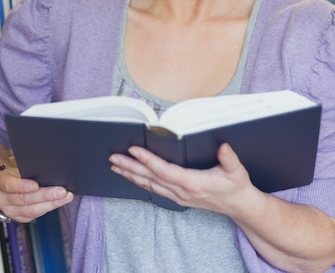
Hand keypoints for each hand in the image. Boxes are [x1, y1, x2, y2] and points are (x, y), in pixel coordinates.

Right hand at [0, 167, 73, 222]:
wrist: (0, 185)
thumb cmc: (11, 173)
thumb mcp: (15, 168)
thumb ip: (27, 170)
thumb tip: (49, 169)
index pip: (10, 185)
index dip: (23, 186)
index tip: (36, 185)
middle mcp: (2, 199)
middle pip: (25, 199)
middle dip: (46, 196)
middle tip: (62, 191)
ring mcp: (9, 211)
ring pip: (31, 210)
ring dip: (51, 204)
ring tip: (65, 197)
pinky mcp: (17, 218)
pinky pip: (34, 216)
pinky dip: (48, 208)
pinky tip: (58, 203)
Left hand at [109, 142, 253, 215]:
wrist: (240, 207)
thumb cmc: (237, 186)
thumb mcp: (237, 171)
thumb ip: (229, 159)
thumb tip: (223, 146)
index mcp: (193, 183)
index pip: (165, 171)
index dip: (148, 160)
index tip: (133, 149)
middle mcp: (182, 191)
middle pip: (151, 178)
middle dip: (130, 168)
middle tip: (112, 158)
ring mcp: (178, 196)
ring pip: (149, 185)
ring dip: (131, 175)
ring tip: (115, 165)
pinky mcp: (178, 197)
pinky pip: (154, 189)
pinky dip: (140, 181)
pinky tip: (131, 175)